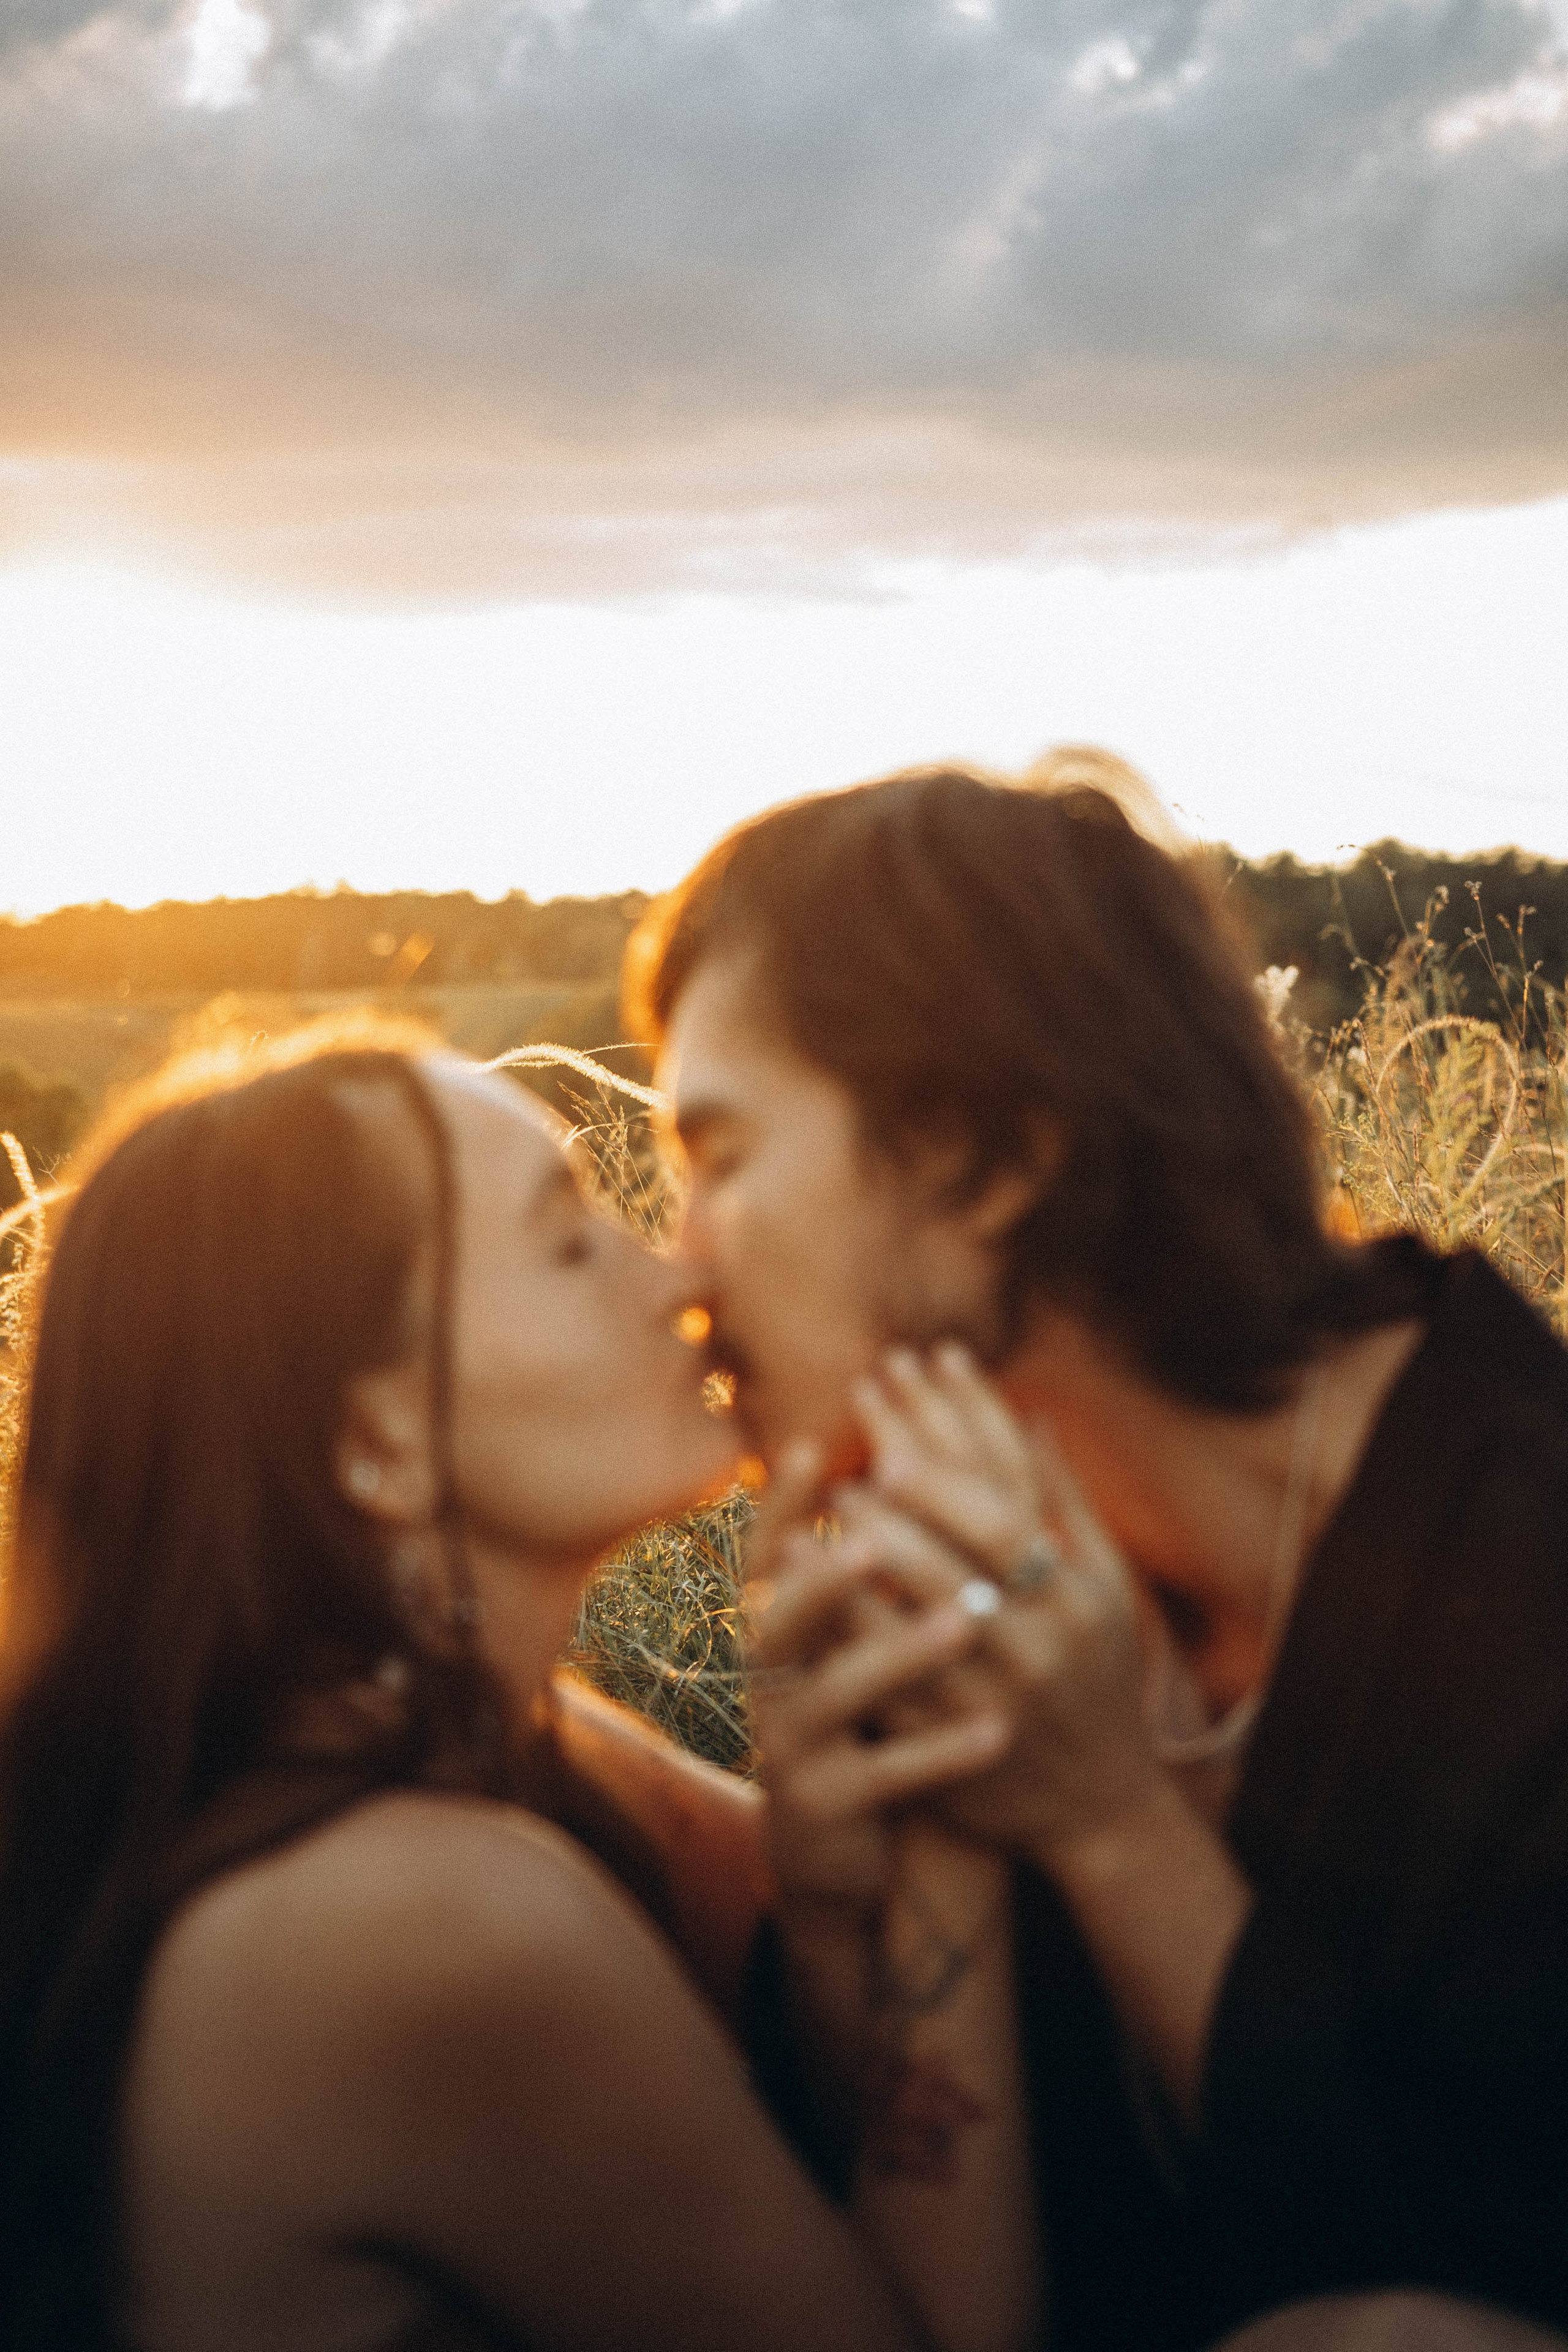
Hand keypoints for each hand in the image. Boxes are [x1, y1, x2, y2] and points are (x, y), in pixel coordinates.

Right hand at [745, 1439, 1010, 1931]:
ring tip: (962, 1625)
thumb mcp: (851, 1632)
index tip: (808, 1444)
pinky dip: (942, 1752)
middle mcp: (768, 1679)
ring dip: (898, 1655)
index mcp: (775, 1623)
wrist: (838, 1840)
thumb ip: (866, 1555)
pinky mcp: (824, 1804)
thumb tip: (899, 1443)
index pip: (766, 1550)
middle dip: (827, 1575)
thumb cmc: (862, 1707)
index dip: (780, 1501)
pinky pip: (887, 1775)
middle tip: (872, 1536)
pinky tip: (995, 1730)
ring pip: (836, 1693)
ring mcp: (790, 1745)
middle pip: (784, 1618)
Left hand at [852, 1345, 1168, 1875]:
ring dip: (847, 1576)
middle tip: (838, 1478)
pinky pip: (882, 1691)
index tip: (889, 1447)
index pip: (1002, 1524)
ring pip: (904, 1630)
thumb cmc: (1099, 1672)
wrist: (1099, 1803)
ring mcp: (989, 1704)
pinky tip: (801, 1603)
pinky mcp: (946, 1749)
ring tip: (804, 1529)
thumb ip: (1065, 1503)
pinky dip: (840, 1643)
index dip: (943, 1483)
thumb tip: (1030, 1413)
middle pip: (946, 1569)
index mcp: (1075, 1600)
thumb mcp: (1106, 1588)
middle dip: (886, 1518)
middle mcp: (1037, 1650)